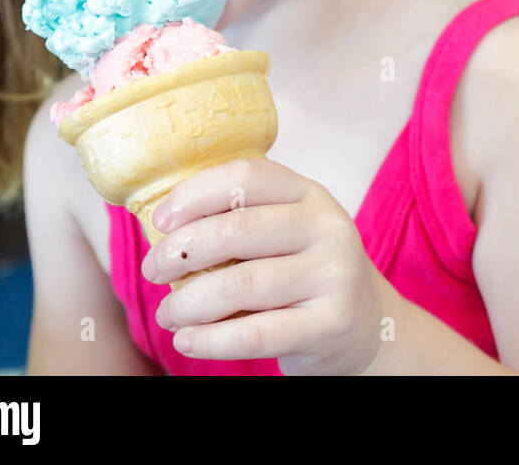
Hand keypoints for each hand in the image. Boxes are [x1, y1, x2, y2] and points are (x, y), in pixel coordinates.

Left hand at [139, 157, 386, 374]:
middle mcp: (328, 228)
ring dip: (187, 303)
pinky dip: (209, 340)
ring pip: (240, 285)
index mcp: (310, 195)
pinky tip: (187, 340)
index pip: (246, 177)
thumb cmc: (303, 275)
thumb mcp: (286, 234)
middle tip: (153, 270)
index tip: (160, 220)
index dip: (194, 193)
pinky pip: (255, 334)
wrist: (364, 326)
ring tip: (168, 314)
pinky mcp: (330, 323)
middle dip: (180, 251)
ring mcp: (334, 276)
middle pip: (238, 230)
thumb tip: (160, 226)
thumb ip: (240, 220)